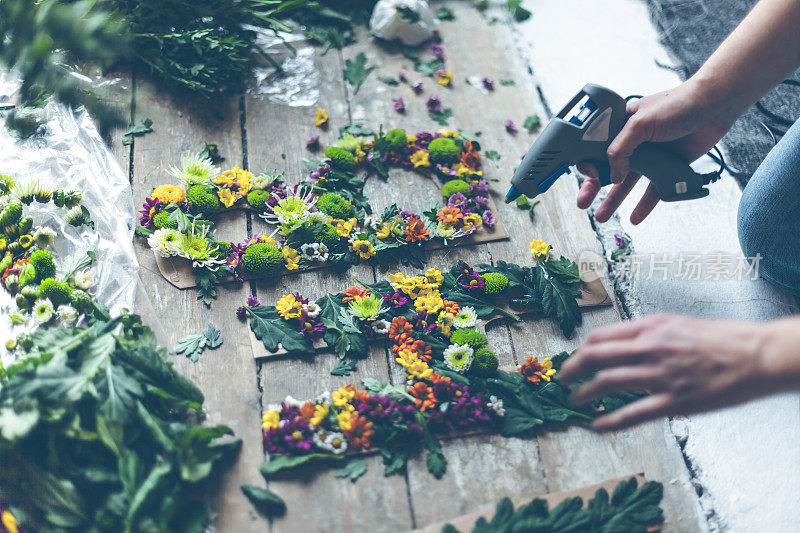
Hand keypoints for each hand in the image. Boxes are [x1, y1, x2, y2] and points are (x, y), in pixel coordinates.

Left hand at [558, 315, 799, 431]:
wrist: (755, 354)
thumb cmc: (720, 338)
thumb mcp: (677, 323)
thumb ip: (647, 332)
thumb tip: (621, 342)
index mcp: (650, 327)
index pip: (600, 337)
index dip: (580, 350)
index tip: (574, 359)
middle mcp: (649, 348)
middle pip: (595, 357)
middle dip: (571, 370)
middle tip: (561, 380)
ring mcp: (660, 376)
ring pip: (607, 384)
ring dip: (583, 394)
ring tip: (574, 401)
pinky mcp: (674, 402)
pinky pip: (632, 413)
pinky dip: (609, 421)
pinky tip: (597, 425)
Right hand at [576, 81, 732, 223]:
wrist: (713, 107)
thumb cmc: (676, 105)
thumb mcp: (639, 123)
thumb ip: (620, 149)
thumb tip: (612, 175)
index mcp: (620, 126)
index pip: (596, 148)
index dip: (589, 163)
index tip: (590, 174)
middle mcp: (632, 142)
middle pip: (607, 169)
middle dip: (593, 187)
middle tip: (583, 203)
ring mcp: (649, 156)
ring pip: (626, 183)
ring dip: (613, 200)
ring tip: (601, 217)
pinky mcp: (667, 167)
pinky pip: (652, 191)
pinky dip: (644, 205)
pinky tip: (635, 218)